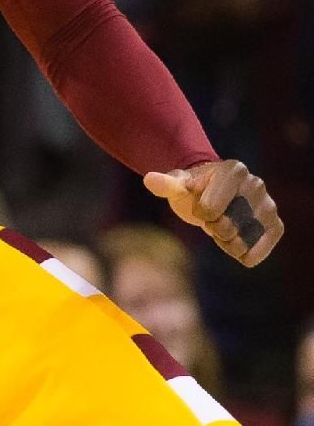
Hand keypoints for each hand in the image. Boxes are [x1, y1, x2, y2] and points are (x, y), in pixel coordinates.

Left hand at [144, 159, 282, 267]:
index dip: (200, 213)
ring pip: (244, 239)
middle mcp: (256, 184)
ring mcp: (268, 203)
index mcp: (234, 170)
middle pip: (227, 226)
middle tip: (214, 219)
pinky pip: (265, 244)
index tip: (201, 204)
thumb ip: (166, 184)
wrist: (213, 196)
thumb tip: (150, 179)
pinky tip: (241, 252)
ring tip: (225, 229)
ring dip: (228, 243)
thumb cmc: (194, 190)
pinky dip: (250, 254)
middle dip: (214, 229)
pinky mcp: (275, 223)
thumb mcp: (178, 185)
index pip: (210, 209)